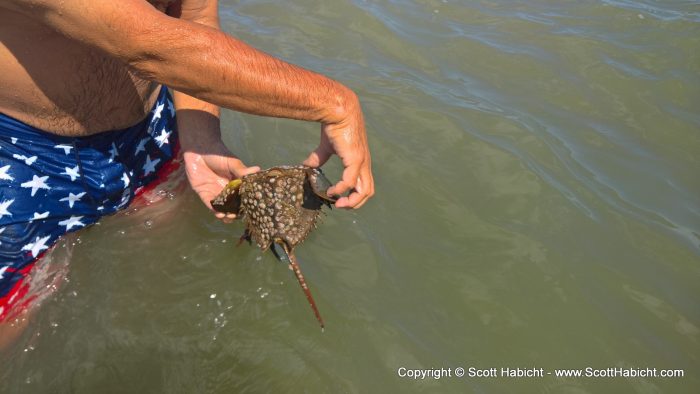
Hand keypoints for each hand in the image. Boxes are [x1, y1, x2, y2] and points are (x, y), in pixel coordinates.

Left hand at [183, 144, 259, 222]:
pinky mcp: (203, 193)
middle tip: (236, 216)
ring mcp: (215, 192)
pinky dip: (214, 210)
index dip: (245, 204)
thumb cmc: (217, 153)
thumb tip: (258, 169)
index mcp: (235, 182)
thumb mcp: (232, 162)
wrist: (199, 148)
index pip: (241, 196)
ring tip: (228, 217)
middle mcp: (226, 189)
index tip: (249, 209)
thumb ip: (241, 169)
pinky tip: (219, 214)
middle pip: (231, 204)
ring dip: (224, 214)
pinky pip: (209, 204)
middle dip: (234, 212)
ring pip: (221, 207)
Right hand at [304, 93, 374, 207]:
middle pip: (368, 191)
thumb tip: (306, 166)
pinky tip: (330, 191)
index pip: (365, 184)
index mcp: (360, 161)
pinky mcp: (355, 158)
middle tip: (339, 205)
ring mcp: (361, 162)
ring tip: (337, 202)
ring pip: (364, 191)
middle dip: (355, 203)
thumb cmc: (334, 125)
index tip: (338, 198)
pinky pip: (350, 181)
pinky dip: (341, 189)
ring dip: (351, 201)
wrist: (338, 110)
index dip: (354, 195)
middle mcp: (364, 164)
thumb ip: (319, 157)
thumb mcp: (326, 146)